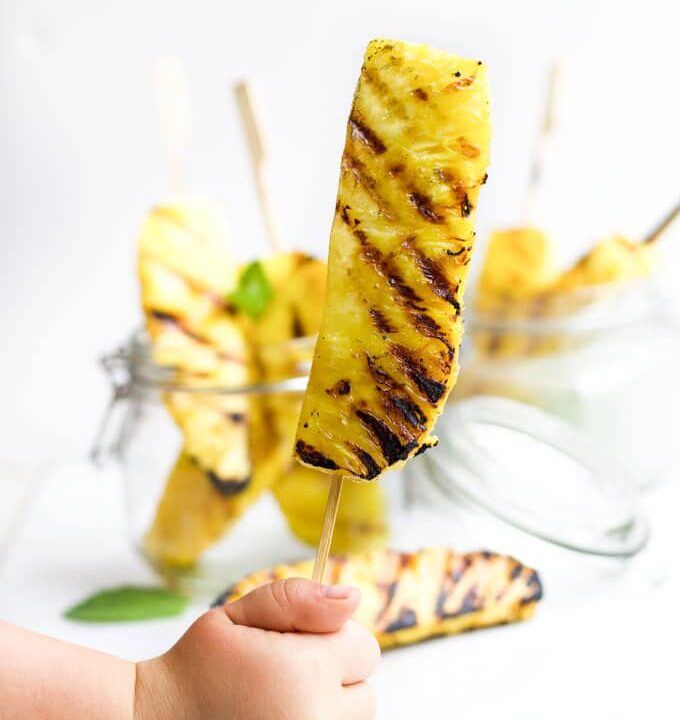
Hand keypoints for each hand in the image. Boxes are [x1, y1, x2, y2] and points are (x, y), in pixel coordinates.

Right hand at [135, 578, 379, 719]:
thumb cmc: (199, 666)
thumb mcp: (240, 614)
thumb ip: (298, 599)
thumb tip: (353, 597)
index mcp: (306, 673)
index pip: (364, 647)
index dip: (330, 637)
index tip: (293, 644)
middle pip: (364, 688)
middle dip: (333, 674)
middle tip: (283, 674)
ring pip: (354, 718)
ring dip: (329, 705)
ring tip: (281, 699)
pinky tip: (282, 717)